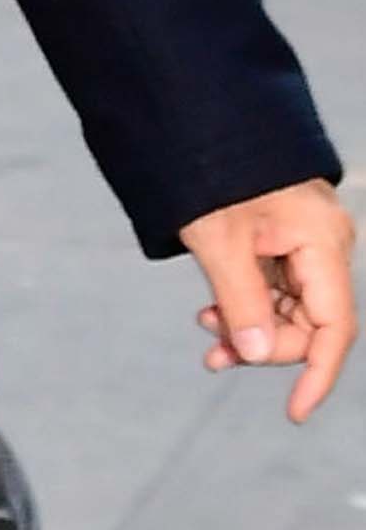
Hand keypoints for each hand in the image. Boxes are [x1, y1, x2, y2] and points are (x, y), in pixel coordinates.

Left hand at [180, 179, 356, 422]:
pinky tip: (213, 315)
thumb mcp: (218, 240)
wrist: (194, 117)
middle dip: (266, 345)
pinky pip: (274, 286)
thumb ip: (242, 302)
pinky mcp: (282, 237)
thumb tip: (259, 357)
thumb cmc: (209, 169)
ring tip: (206, 333)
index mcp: (324, 241)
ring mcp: (305, 239)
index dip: (316, 373)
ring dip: (251, 327)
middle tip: (214, 353)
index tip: (295, 413)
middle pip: (311, 322)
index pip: (335, 327)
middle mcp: (325, 243)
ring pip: (289, 307)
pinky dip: (246, 305)